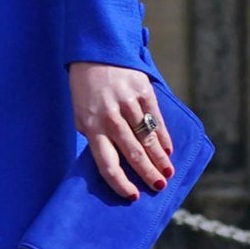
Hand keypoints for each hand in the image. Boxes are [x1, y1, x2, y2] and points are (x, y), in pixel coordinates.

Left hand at [69, 63, 173, 200]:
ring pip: (147, 138)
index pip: (106, 163)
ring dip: (159, 158)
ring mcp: (128, 104)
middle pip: (132, 153)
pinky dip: (163, 136)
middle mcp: (110, 117)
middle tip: (159, 187)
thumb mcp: (81, 114)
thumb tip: (114, 162)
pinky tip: (168, 149)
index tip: (132, 196)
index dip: (120, 182)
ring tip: (167, 172)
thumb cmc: (86, 90)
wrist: (95, 52)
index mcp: (91, 126)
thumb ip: (94, 136)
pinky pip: (156, 119)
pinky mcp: (142, 91)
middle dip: (148, 174)